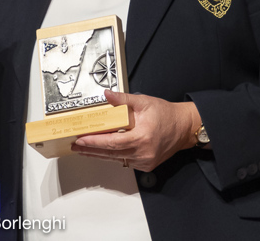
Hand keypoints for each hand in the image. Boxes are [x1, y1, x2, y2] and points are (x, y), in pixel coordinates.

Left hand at [71, 91, 200, 171]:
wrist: (184, 128)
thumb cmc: (166, 114)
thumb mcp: (144, 102)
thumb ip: (123, 99)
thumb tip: (107, 94)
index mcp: (142, 137)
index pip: (112, 142)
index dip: (95, 142)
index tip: (81, 140)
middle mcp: (143, 152)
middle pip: (111, 153)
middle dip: (91, 150)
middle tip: (76, 146)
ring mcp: (145, 161)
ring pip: (116, 159)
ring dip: (99, 155)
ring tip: (83, 150)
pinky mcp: (146, 165)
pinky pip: (125, 161)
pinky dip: (112, 156)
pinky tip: (101, 152)